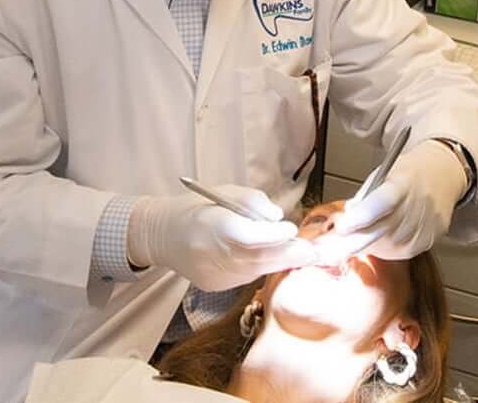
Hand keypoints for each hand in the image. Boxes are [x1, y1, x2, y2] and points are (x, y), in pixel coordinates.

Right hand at [127, 186, 316, 290]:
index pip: (245, 234)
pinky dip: (263, 267)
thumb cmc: (199, 207)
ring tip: (304, 253)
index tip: (292, 230)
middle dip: (288, 254)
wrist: (163, 235)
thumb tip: (278, 218)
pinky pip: (246, 276)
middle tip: (314, 251)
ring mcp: (212, 273)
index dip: (271, 235)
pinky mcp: (214, 286)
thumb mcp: (225, 192)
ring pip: (255, 270)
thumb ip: (253, 202)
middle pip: (255, 257)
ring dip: (281, 261)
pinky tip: (276, 258)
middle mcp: (209, 252)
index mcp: (210, 224)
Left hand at [330, 140, 467, 260]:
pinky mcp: (432, 237)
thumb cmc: (408, 173)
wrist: (442, 173)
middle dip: (354, 242)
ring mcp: (428, 222)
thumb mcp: (383, 175)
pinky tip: (379, 241)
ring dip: (369, 245)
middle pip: (383, 230)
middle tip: (332, 248)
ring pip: (391, 246)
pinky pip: (403, 252)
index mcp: (403, 182)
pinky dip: (386, 250)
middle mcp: (419, 203)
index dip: (359, 218)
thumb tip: (344, 220)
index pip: (380, 203)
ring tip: (358, 238)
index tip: (341, 226)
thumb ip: (364, 198)